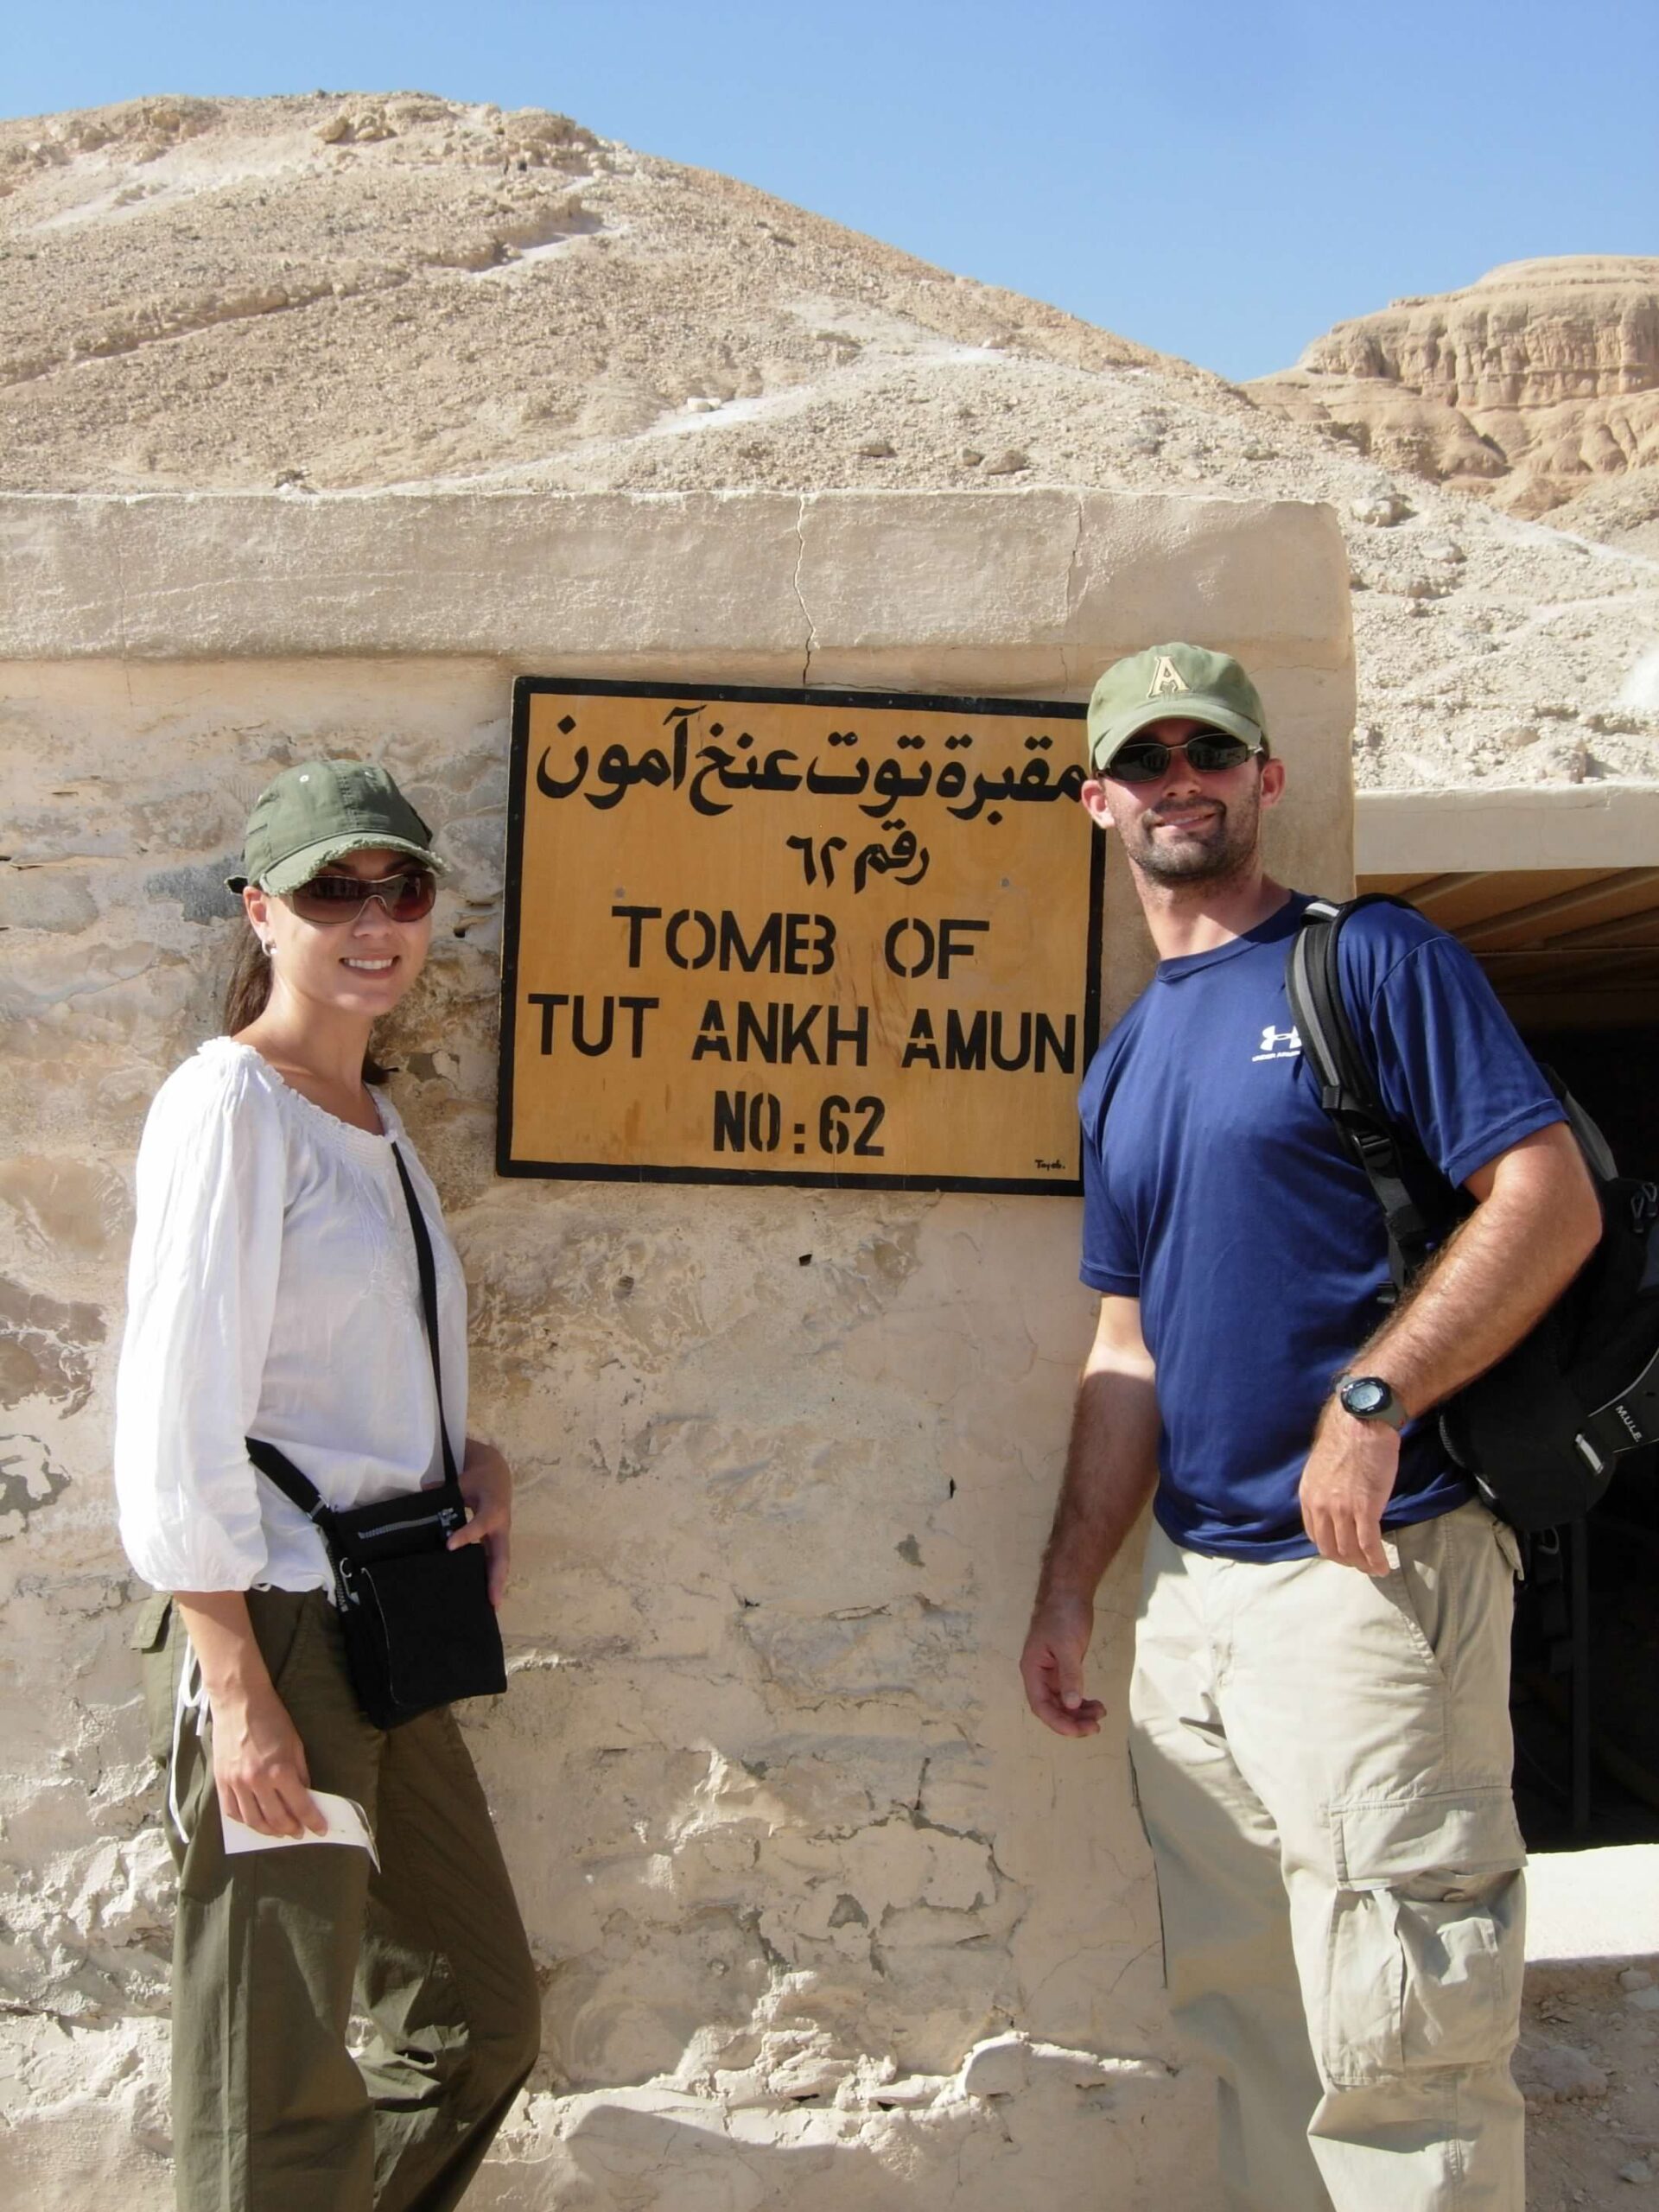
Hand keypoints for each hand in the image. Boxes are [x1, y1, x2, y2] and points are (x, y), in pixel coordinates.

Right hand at [209, 1684, 325, 1837]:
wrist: (239, 1701)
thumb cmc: (272, 1719)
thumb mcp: (295, 1744)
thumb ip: (300, 1773)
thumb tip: (305, 1795)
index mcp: (280, 1770)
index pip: (300, 1806)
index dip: (313, 1821)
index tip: (321, 1830)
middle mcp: (257, 1781)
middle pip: (276, 1819)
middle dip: (291, 1829)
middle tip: (299, 1832)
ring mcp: (236, 1783)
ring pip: (253, 1821)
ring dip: (268, 1831)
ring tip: (279, 1832)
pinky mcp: (221, 1781)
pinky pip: (231, 1812)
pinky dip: (245, 1821)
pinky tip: (255, 1821)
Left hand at [450, 1437, 512, 1606]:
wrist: (497, 1474)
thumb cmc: (479, 1478)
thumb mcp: (463, 1479)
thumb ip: (443, 1488)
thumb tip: (421, 1493)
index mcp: (493, 1508)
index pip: (480, 1524)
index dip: (467, 1534)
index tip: (449, 1546)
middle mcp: (501, 1525)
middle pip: (501, 1555)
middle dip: (496, 1577)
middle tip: (491, 1600)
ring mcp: (500, 1535)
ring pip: (501, 1561)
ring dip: (497, 1583)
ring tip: (491, 1606)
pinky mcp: (496, 1540)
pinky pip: (495, 1560)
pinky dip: (492, 1576)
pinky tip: (485, 1594)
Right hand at [1020, 1593, 1105, 1736]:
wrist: (1071, 1595)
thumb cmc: (1065, 1617)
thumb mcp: (1068, 1646)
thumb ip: (1069, 1676)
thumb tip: (1071, 1706)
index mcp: (1033, 1670)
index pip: (1041, 1705)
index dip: (1058, 1722)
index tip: (1080, 1731)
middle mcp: (1039, 1676)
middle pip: (1051, 1708)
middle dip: (1072, 1721)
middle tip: (1096, 1727)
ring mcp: (1051, 1674)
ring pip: (1062, 1704)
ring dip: (1079, 1714)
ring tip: (1101, 1714)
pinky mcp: (1063, 1670)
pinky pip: (1070, 1694)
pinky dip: (1082, 1703)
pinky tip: (1096, 1705)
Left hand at [1298, 1401, 1400, 1573]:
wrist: (1362, 1424)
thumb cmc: (1348, 1441)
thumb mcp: (1323, 1469)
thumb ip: (1325, 1491)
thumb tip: (1336, 1508)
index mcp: (1309, 1496)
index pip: (1314, 1535)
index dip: (1330, 1548)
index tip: (1344, 1551)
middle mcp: (1321, 1506)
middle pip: (1330, 1548)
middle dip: (1347, 1560)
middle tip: (1361, 1564)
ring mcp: (1342, 1509)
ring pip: (1350, 1550)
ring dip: (1363, 1564)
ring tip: (1374, 1568)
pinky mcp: (1365, 1509)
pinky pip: (1369, 1544)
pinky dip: (1376, 1560)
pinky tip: (1384, 1566)